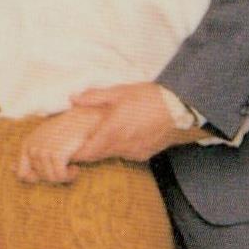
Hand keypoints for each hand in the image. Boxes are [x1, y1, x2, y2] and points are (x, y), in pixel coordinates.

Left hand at [15, 108, 104, 184]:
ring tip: (72, 167)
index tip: (51, 172)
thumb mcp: (44, 143)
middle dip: (54, 175)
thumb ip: (29, 156)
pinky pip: (60, 176)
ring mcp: (43, 150)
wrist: (84, 120)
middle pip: (40, 177)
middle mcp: (32, 147)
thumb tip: (11, 169)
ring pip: (51, 178)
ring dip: (64, 176)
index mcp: (27, 144)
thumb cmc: (66, 132)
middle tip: (66, 166)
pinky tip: (75, 168)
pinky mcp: (56, 154)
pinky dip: (70, 176)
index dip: (35, 178)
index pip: (21, 174)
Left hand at [66, 82, 194, 164]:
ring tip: (107, 133)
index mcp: (110, 133)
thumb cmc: (149, 98)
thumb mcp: (119, 92)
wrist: (180, 109)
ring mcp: (134, 153)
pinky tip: (127, 135)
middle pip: (97, 156)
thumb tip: (73, 98)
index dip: (75, 153)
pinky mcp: (145, 154)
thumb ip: (94, 97)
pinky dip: (123, 147)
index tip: (68, 148)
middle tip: (83, 140)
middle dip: (88, 150)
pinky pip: (128, 154)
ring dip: (106, 148)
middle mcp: (120, 147)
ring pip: (113, 155)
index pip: (85, 153)